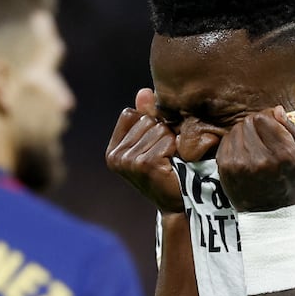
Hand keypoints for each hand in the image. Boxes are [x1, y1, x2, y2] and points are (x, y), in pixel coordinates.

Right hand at [105, 88, 183, 213]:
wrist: (180, 203)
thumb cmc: (170, 172)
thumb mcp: (155, 141)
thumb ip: (148, 116)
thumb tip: (144, 92)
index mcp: (113, 151)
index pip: (132, 114)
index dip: (150, 125)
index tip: (157, 148)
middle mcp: (116, 157)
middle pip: (145, 119)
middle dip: (162, 133)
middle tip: (167, 157)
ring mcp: (128, 161)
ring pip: (157, 128)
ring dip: (171, 142)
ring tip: (171, 161)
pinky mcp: (144, 164)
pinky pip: (167, 139)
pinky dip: (176, 149)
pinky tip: (174, 165)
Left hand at [216, 106, 294, 211]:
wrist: (269, 212)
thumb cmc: (289, 182)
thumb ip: (294, 130)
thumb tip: (277, 110)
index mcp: (284, 154)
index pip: (264, 118)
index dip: (267, 119)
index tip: (270, 127)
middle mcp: (261, 158)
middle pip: (248, 122)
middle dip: (255, 125)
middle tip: (261, 136)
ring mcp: (240, 163)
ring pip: (236, 130)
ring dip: (244, 133)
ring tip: (252, 145)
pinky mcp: (226, 168)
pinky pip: (225, 141)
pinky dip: (234, 143)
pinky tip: (242, 153)